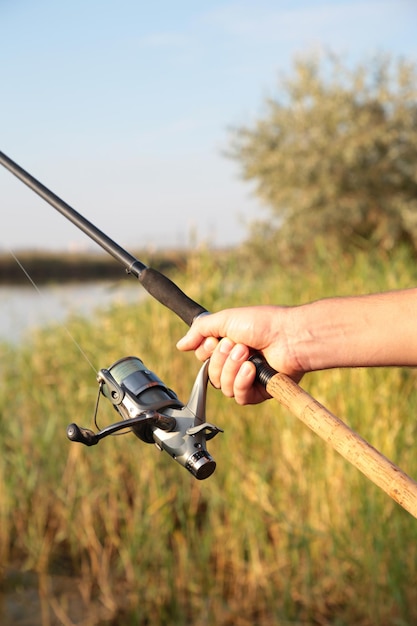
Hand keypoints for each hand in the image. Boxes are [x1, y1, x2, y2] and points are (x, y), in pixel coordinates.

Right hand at [176, 306, 304, 404]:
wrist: (289, 336)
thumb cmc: (262, 323)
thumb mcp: (225, 320)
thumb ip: (200, 330)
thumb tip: (181, 345)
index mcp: (229, 345)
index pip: (204, 359)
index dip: (206, 352)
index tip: (215, 340)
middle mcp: (237, 362)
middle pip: (211, 375)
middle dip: (220, 360)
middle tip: (237, 345)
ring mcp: (248, 378)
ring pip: (223, 387)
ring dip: (232, 370)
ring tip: (247, 355)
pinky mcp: (260, 391)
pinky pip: (240, 397)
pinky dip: (242, 382)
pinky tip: (252, 370)